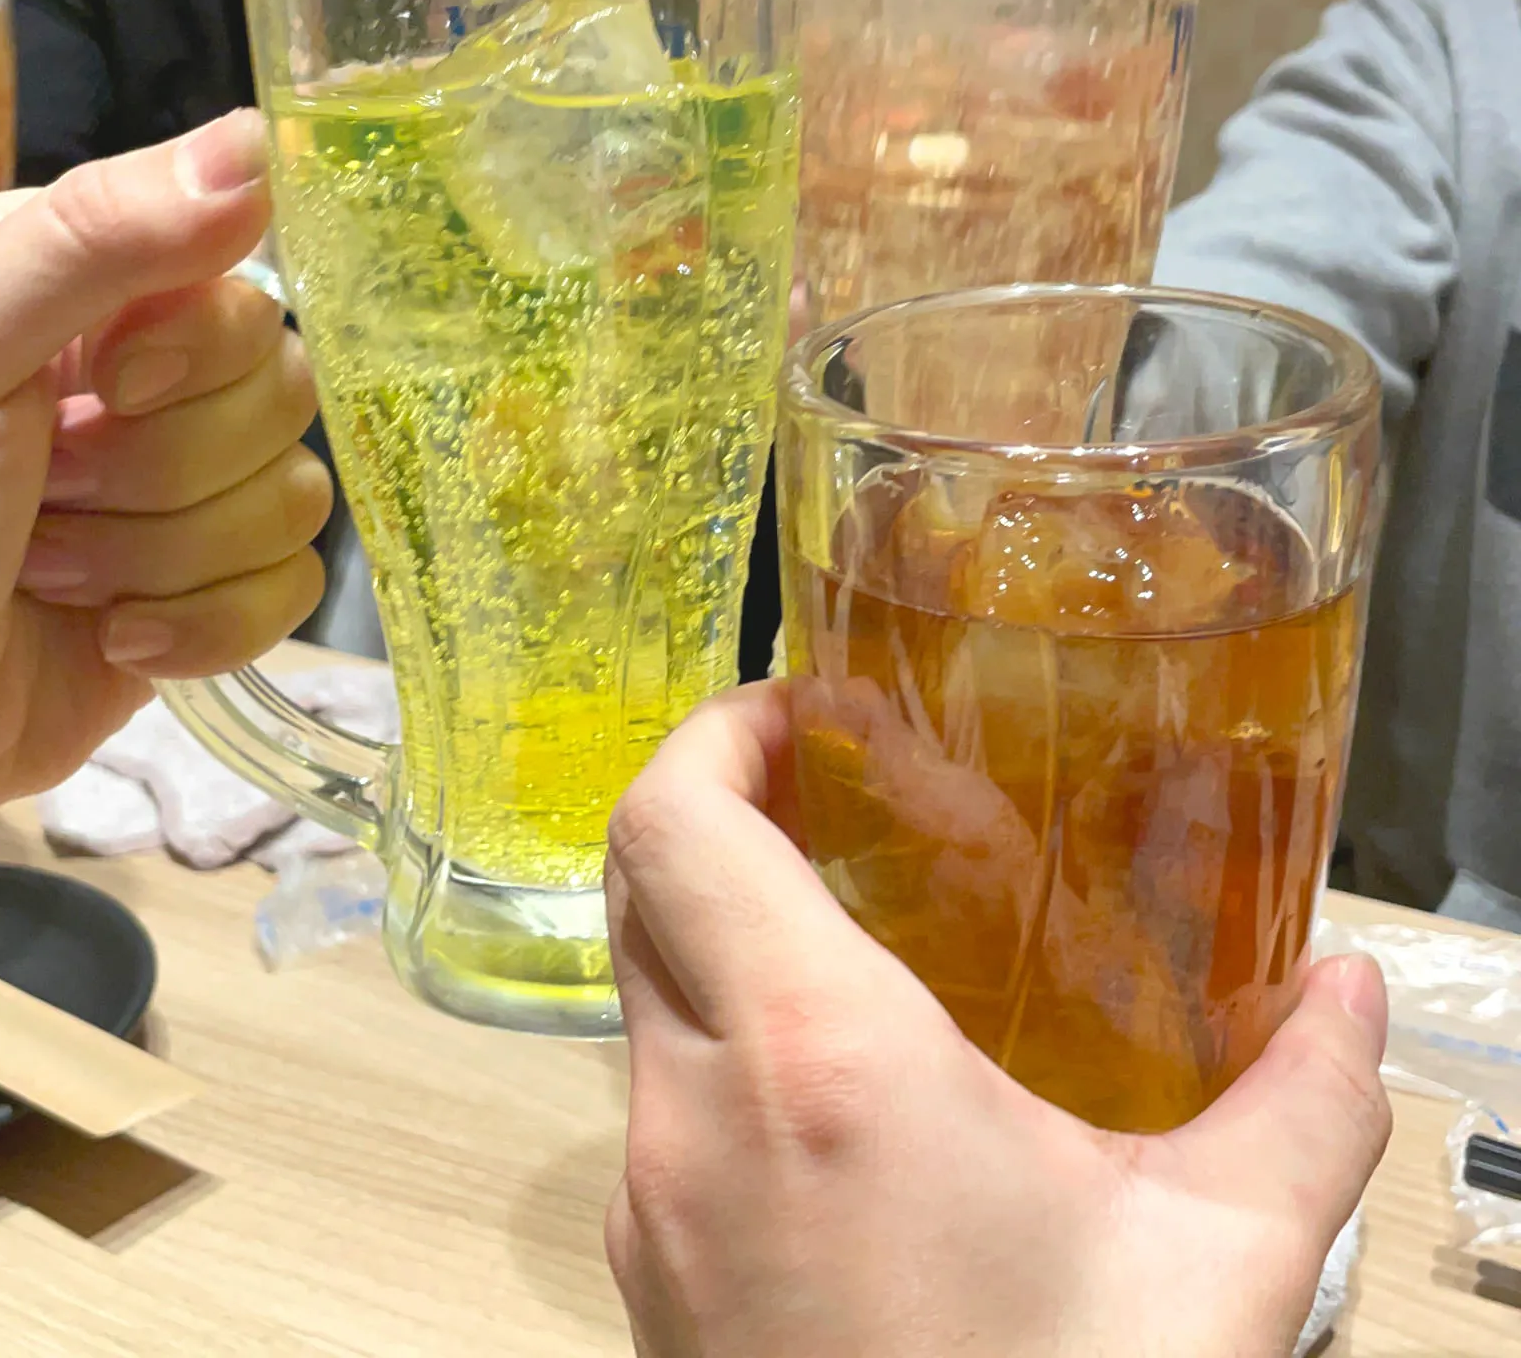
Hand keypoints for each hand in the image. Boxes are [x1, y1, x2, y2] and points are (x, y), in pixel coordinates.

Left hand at [0, 111, 329, 854]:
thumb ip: (94, 236)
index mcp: (90, 290)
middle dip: (157, 477)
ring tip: (49, 575)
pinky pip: (289, 595)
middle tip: (41, 499)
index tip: (99, 393)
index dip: (195, 357)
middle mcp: (151, 381)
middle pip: (283, 403)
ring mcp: (184, 496)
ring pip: (291, 505)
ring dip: (159, 559)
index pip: (247, 289)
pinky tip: (116, 641)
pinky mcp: (204, 597)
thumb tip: (257, 141)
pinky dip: (205, 630)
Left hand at [603, 683, 1392, 1357]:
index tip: (793, 710)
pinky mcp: (651, 1282)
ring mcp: (650, 1203)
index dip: (715, 733)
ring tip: (850, 936)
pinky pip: (660, 1109)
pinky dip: (721, 1051)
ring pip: (644, 1002)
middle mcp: (693, 1115)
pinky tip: (838, 1096)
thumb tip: (1351, 993)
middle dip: (714, 812)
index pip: (674, 823)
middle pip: (640, 892)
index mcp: (817, 1062)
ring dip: (719, 937)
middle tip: (824, 792)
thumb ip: (1303, 1104)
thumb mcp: (1220, 1266)